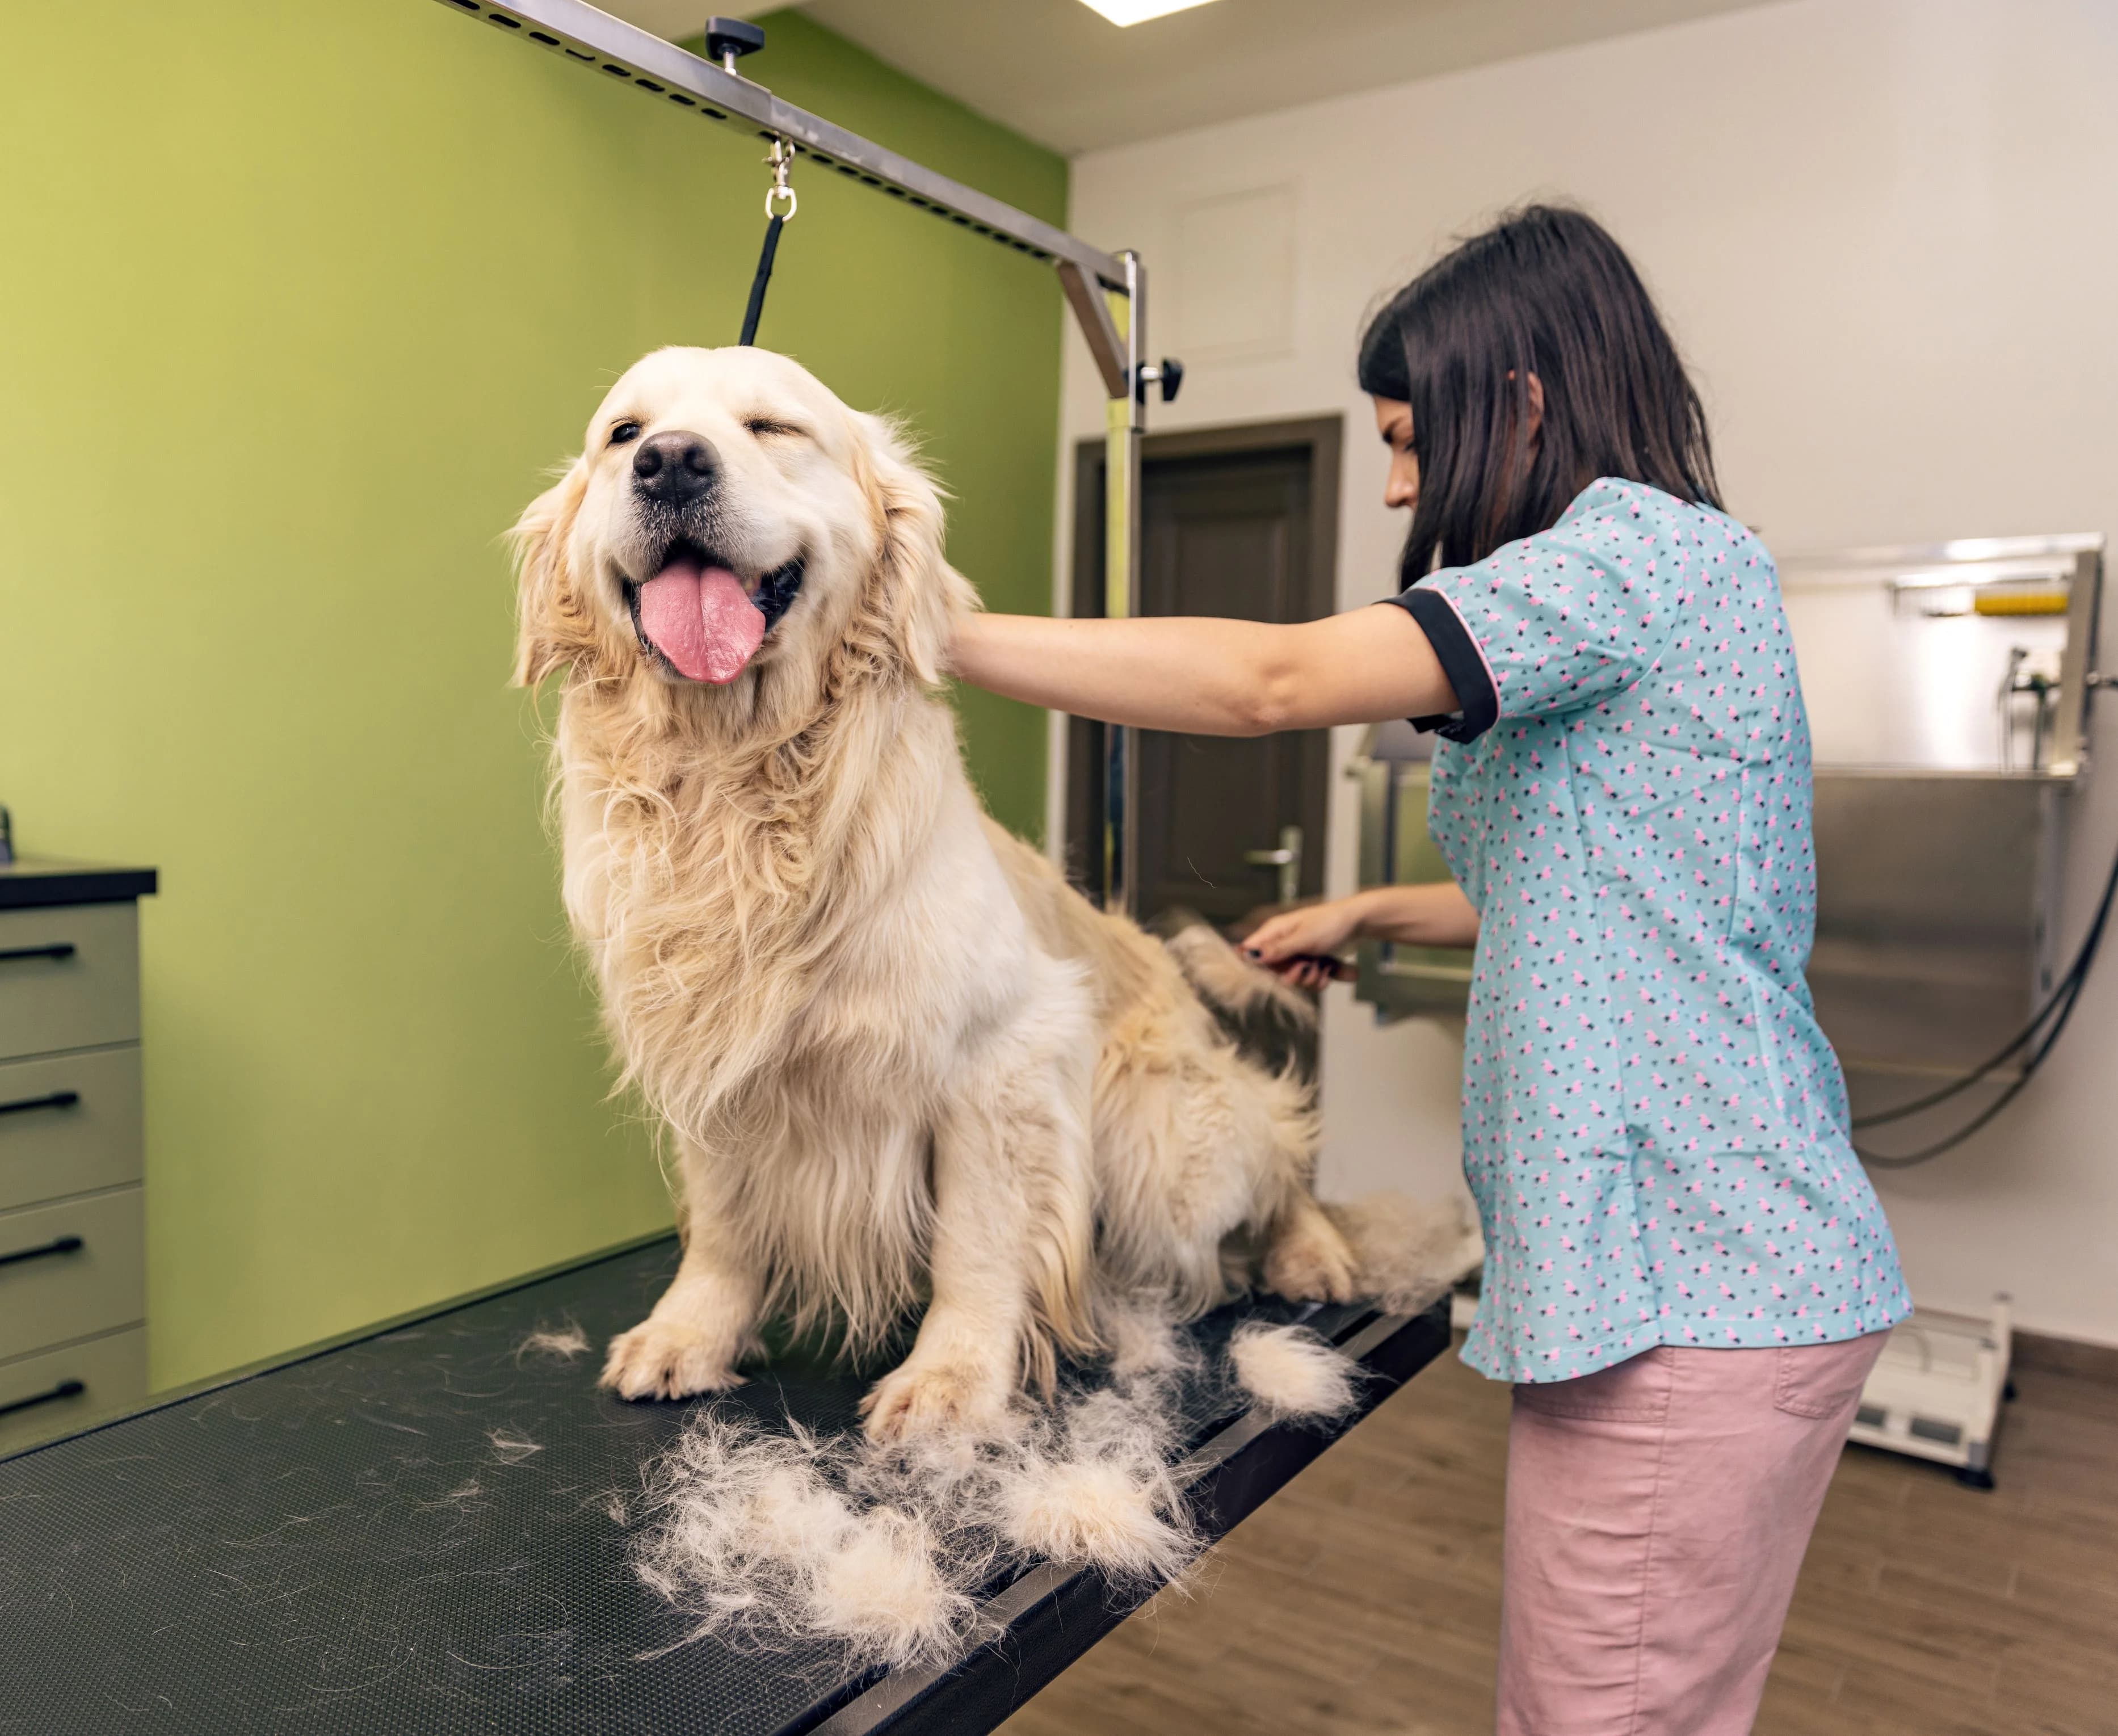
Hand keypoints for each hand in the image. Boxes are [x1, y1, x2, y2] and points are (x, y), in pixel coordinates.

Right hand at [1243, 896, 1365, 988]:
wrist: (1360, 923)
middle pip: (1274, 972)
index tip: (1275, 969)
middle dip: (1294, 974)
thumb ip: (1277, 949)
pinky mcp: (1311, 963)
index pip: (1250, 951)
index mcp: (1275, 931)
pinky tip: (1330, 968)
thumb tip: (1250, 955)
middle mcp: (1283, 944)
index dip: (1256, 965)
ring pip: (1294, 980)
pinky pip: (1309, 982)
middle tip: (1308, 964)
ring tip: (1324, 964)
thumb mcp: (1304, 938)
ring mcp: (1297, 954)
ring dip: (1311, 977)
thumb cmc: (1331, 923)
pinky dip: (1321, 978)